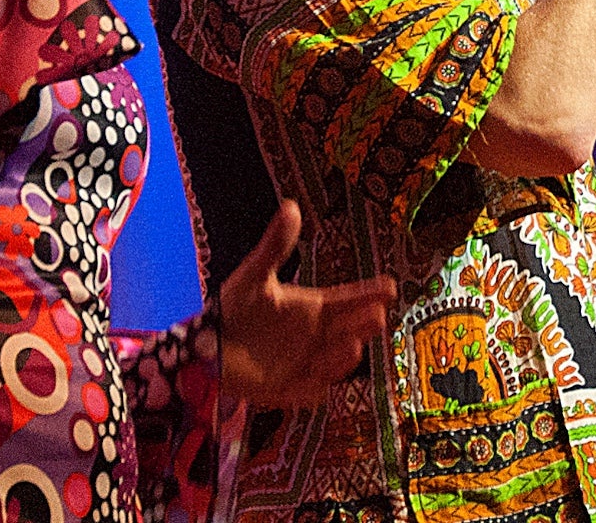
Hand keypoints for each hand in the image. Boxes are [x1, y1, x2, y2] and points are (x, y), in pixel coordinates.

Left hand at [218, 200, 397, 407]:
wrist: (205, 349)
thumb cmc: (233, 310)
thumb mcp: (255, 276)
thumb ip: (275, 245)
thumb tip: (291, 205)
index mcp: (313, 309)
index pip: (348, 300)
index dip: (369, 293)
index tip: (390, 285)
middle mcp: (316, 337)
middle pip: (349, 330)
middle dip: (364, 324)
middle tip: (378, 315)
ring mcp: (305, 365)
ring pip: (333, 362)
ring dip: (343, 356)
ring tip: (353, 343)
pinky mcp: (288, 390)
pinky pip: (307, 390)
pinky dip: (314, 386)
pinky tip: (320, 381)